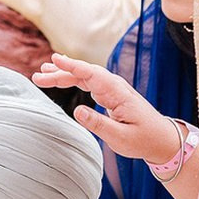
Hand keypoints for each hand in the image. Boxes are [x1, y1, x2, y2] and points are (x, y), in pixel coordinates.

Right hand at [32, 53, 183, 163]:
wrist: (161, 139)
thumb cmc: (143, 139)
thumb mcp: (120, 137)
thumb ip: (98, 124)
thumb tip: (76, 110)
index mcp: (117, 93)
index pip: (91, 74)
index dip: (72, 66)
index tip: (55, 59)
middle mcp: (114, 86)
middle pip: (83, 73)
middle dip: (60, 72)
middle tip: (38, 76)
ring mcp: (111, 89)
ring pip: (83, 77)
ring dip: (63, 75)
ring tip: (42, 74)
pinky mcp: (109, 95)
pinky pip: (87, 82)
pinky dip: (72, 79)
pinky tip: (61, 78)